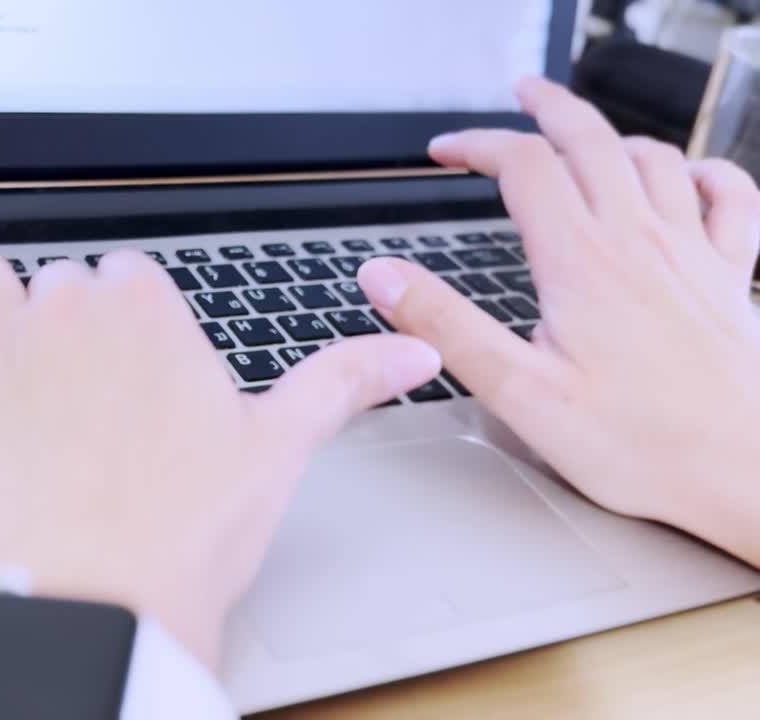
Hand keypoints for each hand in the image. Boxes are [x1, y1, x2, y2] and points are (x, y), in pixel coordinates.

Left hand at [0, 251, 439, 667]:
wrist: (92, 604)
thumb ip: (342, 381)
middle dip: (75, 328)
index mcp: (146, 312)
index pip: (134, 282)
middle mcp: (66, 311)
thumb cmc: (181, 535)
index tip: (143, 375)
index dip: (138, 330)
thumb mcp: (278, 449)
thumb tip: (410, 350)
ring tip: (13, 363)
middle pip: (64, 286)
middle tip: (90, 401)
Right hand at [358, 77, 759, 564]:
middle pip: (591, 139)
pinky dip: (703, 171)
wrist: (747, 475)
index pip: (523, 166)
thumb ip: (445, 327)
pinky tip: (686, 177)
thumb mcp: (519, 394)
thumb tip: (384, 276)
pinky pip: (730, 197)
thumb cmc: (642, 446)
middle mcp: (641, 243)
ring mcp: (694, 255)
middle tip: (521, 95)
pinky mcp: (731, 279)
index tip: (443, 152)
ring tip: (584, 136)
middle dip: (548, 107)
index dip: (476, 144)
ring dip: (612, 135)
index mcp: (582, 264)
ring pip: (655, 157)